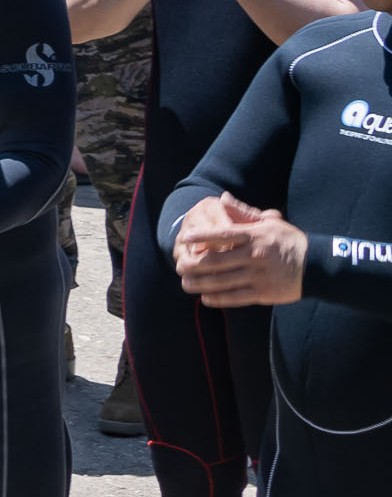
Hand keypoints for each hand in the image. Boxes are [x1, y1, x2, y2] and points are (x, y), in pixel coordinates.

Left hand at [174, 192, 308, 306]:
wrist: (317, 266)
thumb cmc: (289, 241)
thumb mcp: (270, 223)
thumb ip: (243, 213)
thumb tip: (223, 198)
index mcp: (255, 236)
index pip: (223, 235)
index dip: (201, 237)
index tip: (184, 238)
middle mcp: (255, 256)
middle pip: (217, 261)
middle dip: (194, 265)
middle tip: (179, 266)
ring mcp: (259, 276)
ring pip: (223, 281)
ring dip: (201, 283)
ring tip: (186, 283)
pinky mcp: (264, 293)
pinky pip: (236, 297)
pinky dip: (219, 298)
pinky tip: (205, 298)